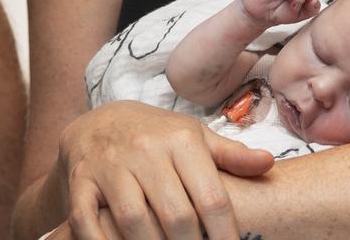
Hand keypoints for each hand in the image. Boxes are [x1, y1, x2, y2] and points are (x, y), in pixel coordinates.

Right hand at [58, 101, 273, 239]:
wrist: (100, 121)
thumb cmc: (158, 135)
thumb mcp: (196, 137)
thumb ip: (231, 155)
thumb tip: (268, 163)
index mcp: (181, 141)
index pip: (212, 197)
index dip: (225, 234)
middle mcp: (146, 151)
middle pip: (176, 216)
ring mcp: (110, 166)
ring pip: (134, 221)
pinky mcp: (81, 181)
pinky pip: (88, 221)